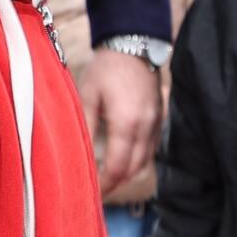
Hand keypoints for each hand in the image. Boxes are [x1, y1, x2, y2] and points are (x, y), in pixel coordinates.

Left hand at [79, 48, 160, 192]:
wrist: (133, 44)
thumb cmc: (106, 68)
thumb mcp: (87, 96)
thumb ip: (85, 127)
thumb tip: (77, 154)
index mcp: (127, 124)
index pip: (118, 167)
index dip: (105, 184)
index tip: (92, 193)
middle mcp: (146, 127)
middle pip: (134, 170)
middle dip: (116, 182)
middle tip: (97, 189)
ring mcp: (156, 123)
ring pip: (145, 161)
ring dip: (128, 172)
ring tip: (108, 176)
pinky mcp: (159, 118)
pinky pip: (151, 148)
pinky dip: (138, 158)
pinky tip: (123, 156)